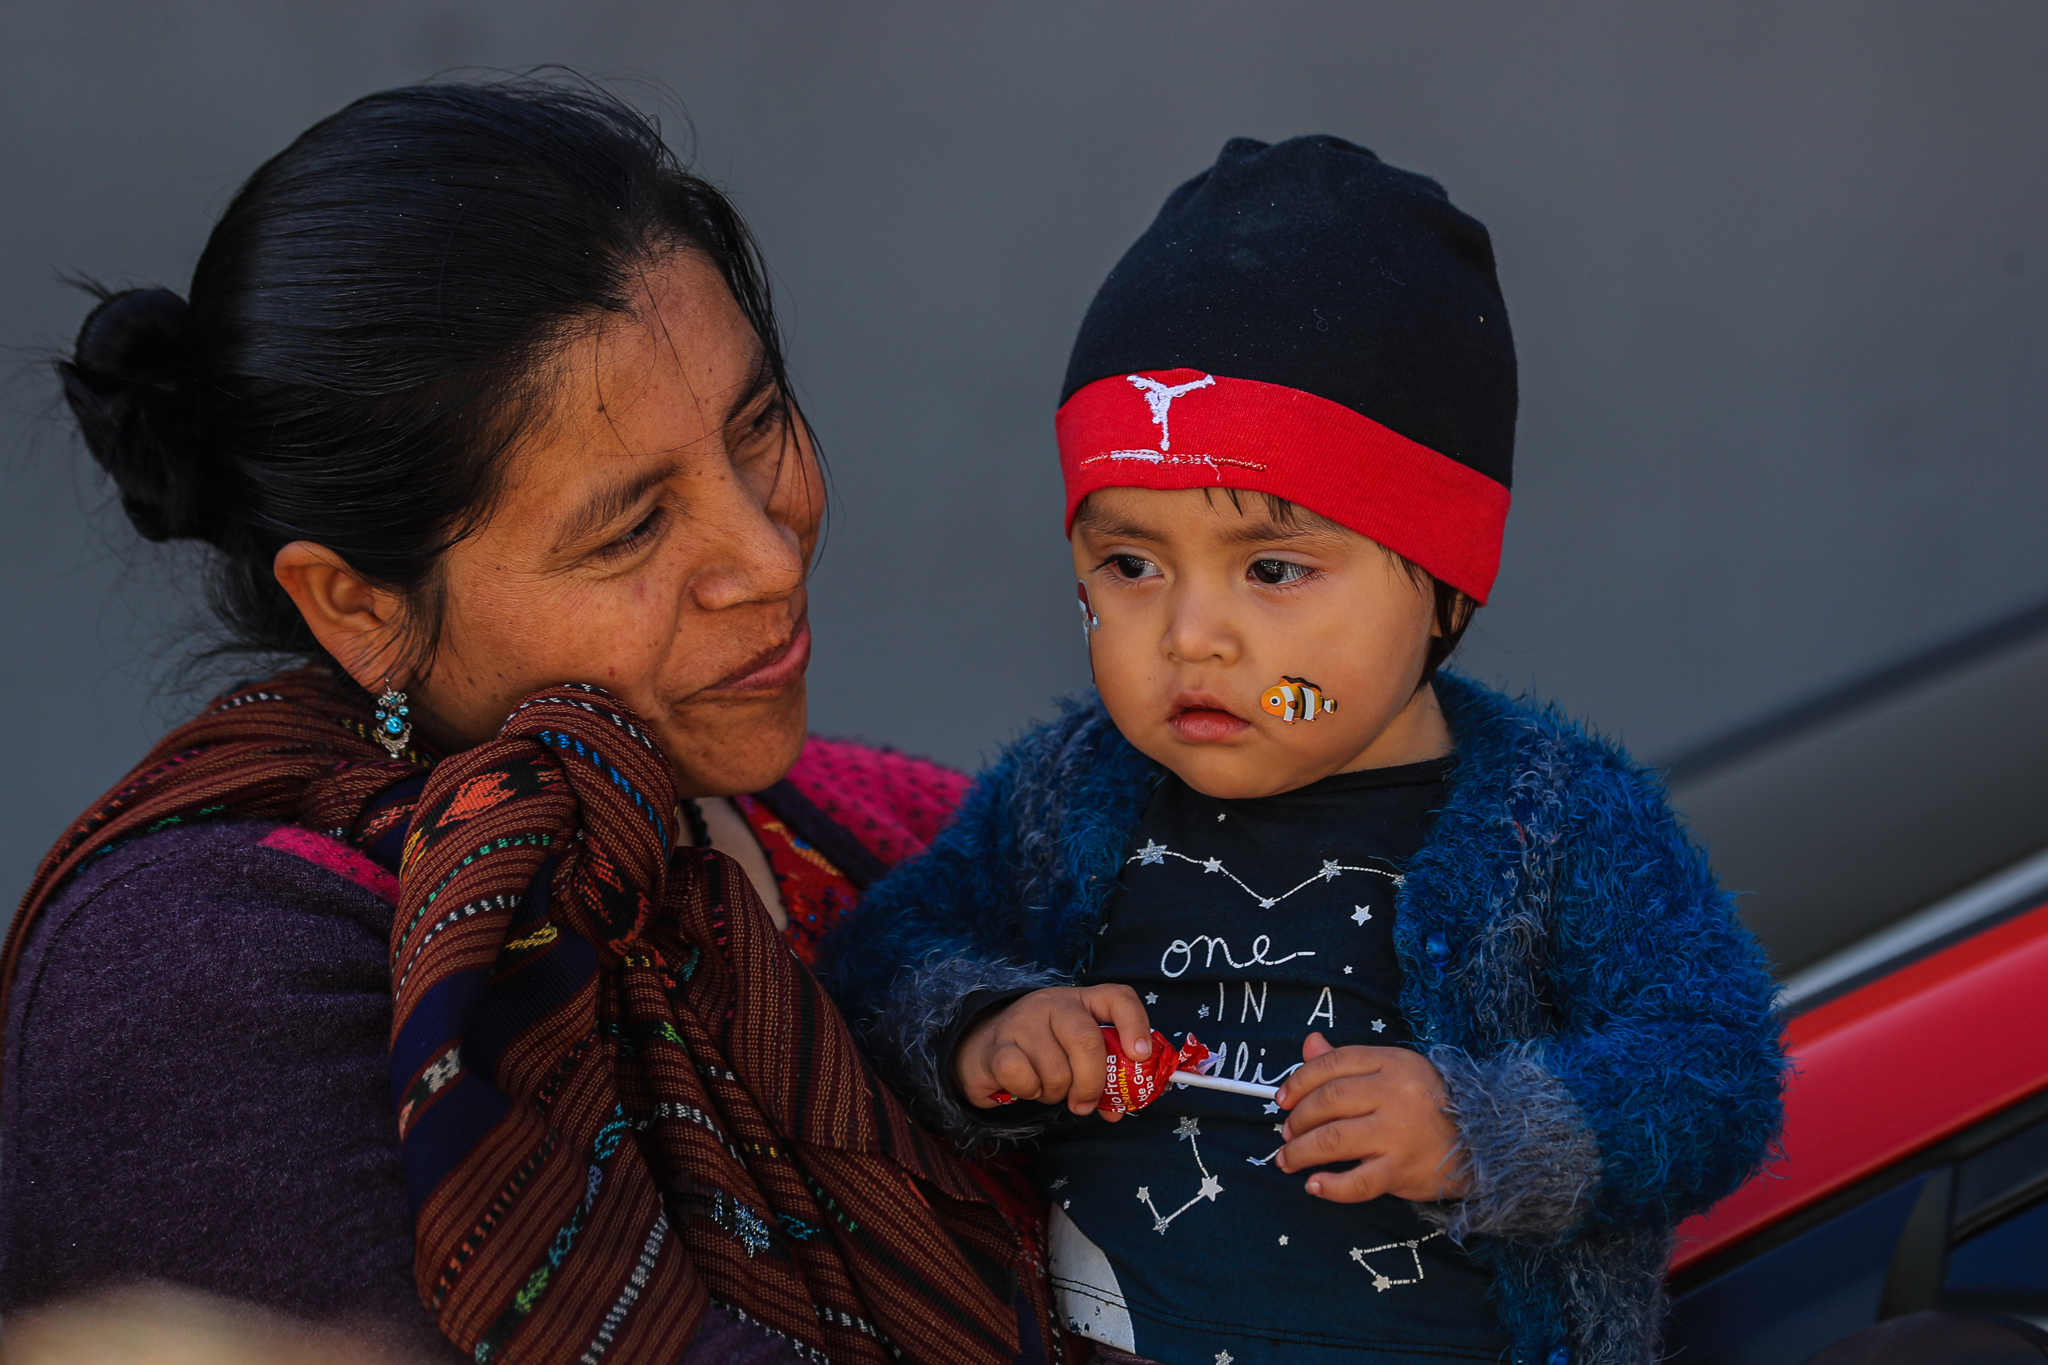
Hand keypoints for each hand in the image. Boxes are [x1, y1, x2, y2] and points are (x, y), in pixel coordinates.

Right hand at [951, 985, 1151, 1119]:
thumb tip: (1117, 1110)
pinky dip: (1029, 1092)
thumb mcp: (1076, 1054)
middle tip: (1085, 1103)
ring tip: (1047, 1087)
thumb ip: (1102, 1077)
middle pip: (1086, 1041)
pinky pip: (1024, 1077)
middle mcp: (1054, 1003)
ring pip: (1056, 1069)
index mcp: (1083, 1001)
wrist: (985, 1046)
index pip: (1118, 998)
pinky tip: (1026, 1087)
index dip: (1135, 1025)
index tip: (1140, 1056)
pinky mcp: (997, 1045)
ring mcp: (1023, 1020)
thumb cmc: (1042, 1051)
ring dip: (1056, 1092)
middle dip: (1092, 1082)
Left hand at [1273, 1032, 1468, 1201]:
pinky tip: (1314, 1185)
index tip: (1283, 1100)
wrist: (1483, 1142)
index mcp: (1391, 1063)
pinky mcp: (1402, 1169)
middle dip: (1297, 1120)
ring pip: (1333, 1140)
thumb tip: (1309, 1044)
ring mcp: (1398, 1133)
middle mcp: (1393, 1094)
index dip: (1299, 1081)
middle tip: (1286, 1134)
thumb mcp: (1396, 1070)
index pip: (1332, 1064)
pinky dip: (1330, 1186)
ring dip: (1301, 1152)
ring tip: (1287, 1160)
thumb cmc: (1431, 1104)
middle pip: (1327, 1102)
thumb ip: (1349, 1061)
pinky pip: (1358, 1182)